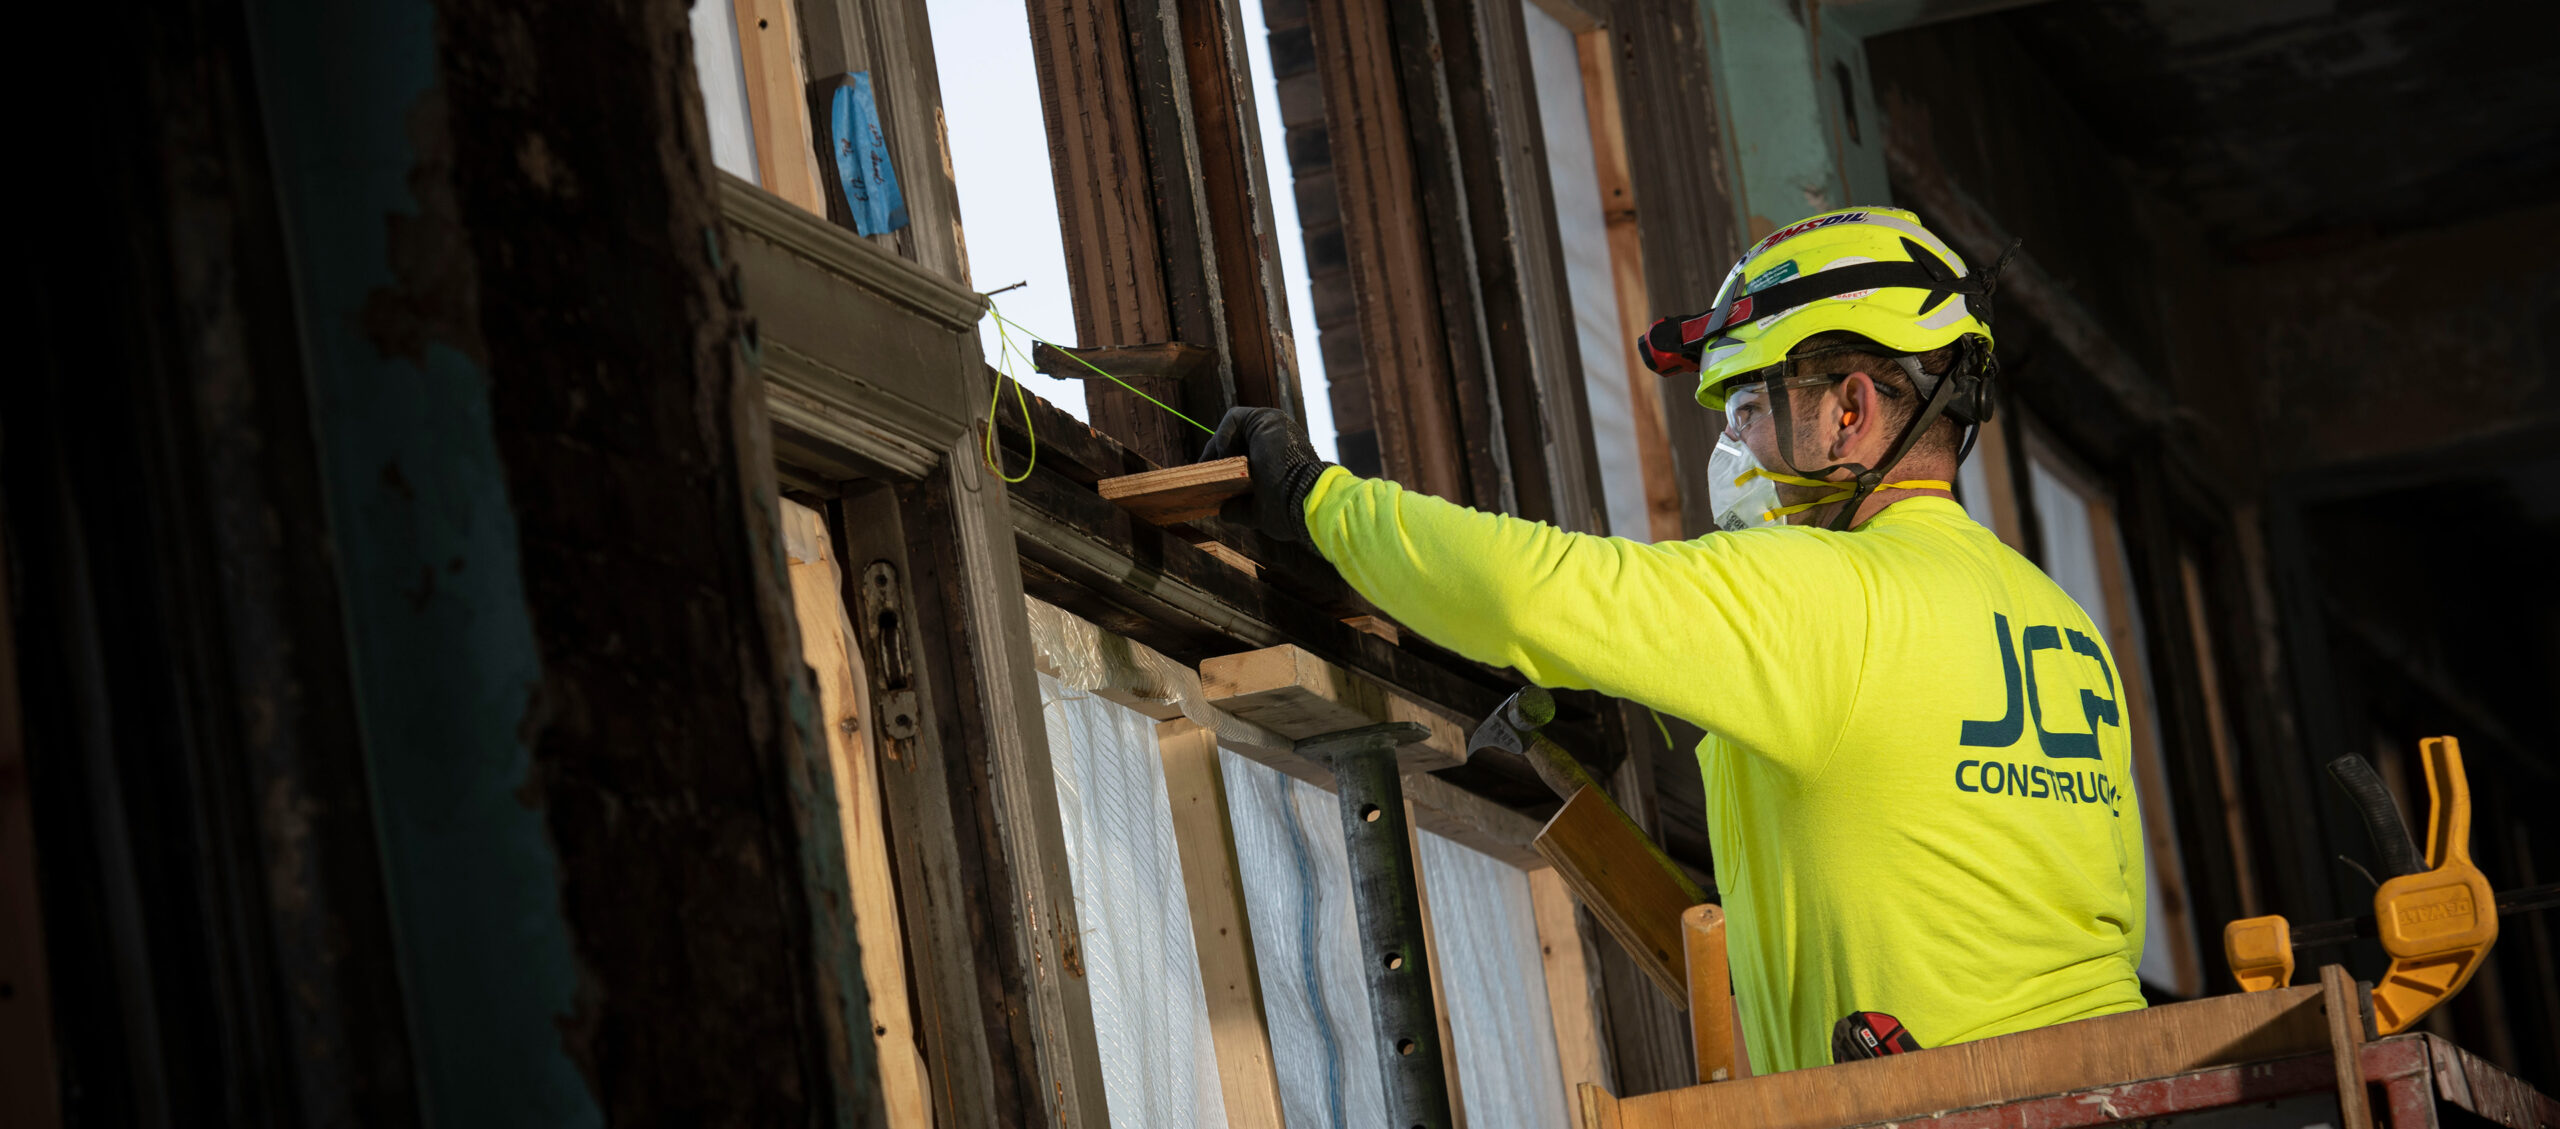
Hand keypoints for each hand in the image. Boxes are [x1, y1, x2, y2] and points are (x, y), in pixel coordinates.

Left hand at [1200, 406, 1333, 541]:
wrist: (1305, 502)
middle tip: (1202, 470)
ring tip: (1215, 465)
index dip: (1224, 465)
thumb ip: (1240, 509)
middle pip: (1236, 440)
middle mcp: (1278, 439)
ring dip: (1219, 446)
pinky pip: (1234, 417)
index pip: (1244, 455)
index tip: (1208, 480)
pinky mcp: (1269, 418)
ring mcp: (1275, 427)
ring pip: (1234, 428)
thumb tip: (1223, 511)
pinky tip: (1225, 455)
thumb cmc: (1288, 510)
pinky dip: (1223, 434)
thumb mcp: (1259, 512)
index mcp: (1279, 459)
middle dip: (1216, 456)